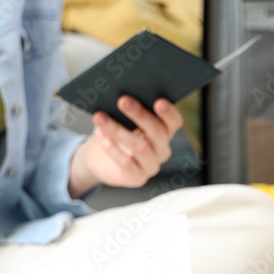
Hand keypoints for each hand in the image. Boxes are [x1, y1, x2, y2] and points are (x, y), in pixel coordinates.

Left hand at [68, 96, 183, 196]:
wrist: (98, 159)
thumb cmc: (113, 132)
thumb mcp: (120, 118)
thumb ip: (127, 108)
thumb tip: (121, 94)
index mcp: (164, 132)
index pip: (174, 122)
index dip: (169, 113)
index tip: (158, 101)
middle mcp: (162, 150)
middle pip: (158, 132)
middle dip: (140, 115)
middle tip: (122, 101)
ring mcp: (151, 166)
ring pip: (140, 147)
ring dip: (118, 130)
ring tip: (100, 117)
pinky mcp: (137, 178)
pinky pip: (126, 163)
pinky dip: (112, 148)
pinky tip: (101, 135)